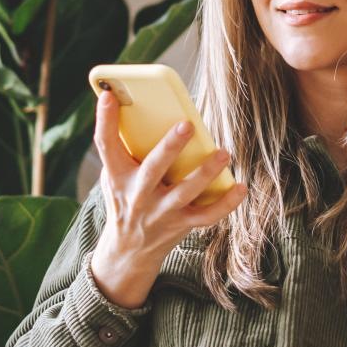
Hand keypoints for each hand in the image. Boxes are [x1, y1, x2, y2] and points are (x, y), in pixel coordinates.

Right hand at [88, 89, 247, 308]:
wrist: (128, 250)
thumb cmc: (126, 200)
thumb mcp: (116, 177)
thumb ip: (127, 149)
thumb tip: (149, 110)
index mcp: (117, 176)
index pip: (106, 145)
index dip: (105, 120)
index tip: (110, 95)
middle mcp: (138, 195)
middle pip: (153, 168)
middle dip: (170, 147)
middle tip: (187, 124)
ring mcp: (160, 212)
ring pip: (185, 192)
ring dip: (206, 172)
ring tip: (224, 153)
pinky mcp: (180, 225)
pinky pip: (207, 216)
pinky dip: (226, 203)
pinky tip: (241, 187)